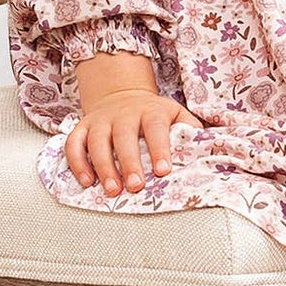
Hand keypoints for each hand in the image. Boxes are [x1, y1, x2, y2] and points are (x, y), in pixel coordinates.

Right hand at [66, 87, 204, 195]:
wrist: (121, 95)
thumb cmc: (154, 116)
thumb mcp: (176, 115)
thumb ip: (190, 131)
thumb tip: (210, 149)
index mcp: (151, 111)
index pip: (155, 127)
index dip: (159, 148)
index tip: (163, 171)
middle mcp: (123, 113)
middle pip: (124, 135)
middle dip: (129, 162)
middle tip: (136, 186)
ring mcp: (101, 120)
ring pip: (97, 141)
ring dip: (102, 166)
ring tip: (111, 190)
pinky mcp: (82, 127)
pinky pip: (74, 143)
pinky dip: (77, 162)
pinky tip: (86, 182)